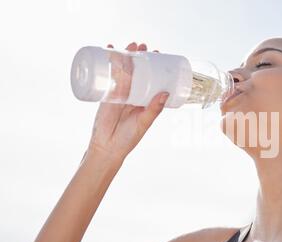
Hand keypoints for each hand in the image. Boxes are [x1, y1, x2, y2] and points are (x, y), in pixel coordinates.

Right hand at [86, 42, 168, 162]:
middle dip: (139, 57)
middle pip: (137, 71)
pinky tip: (109, 51)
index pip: (152, 79)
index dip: (155, 67)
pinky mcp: (106, 95)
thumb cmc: (129, 138)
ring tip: (129, 44)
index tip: (158, 54)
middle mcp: (133, 94)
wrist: (107, 147)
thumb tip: (166, 93)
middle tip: (143, 45)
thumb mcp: (144, 122)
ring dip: (125, 57)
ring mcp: (119, 93)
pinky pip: (107, 77)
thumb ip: (153, 109)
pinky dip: (108, 64)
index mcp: (145, 100)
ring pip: (123, 71)